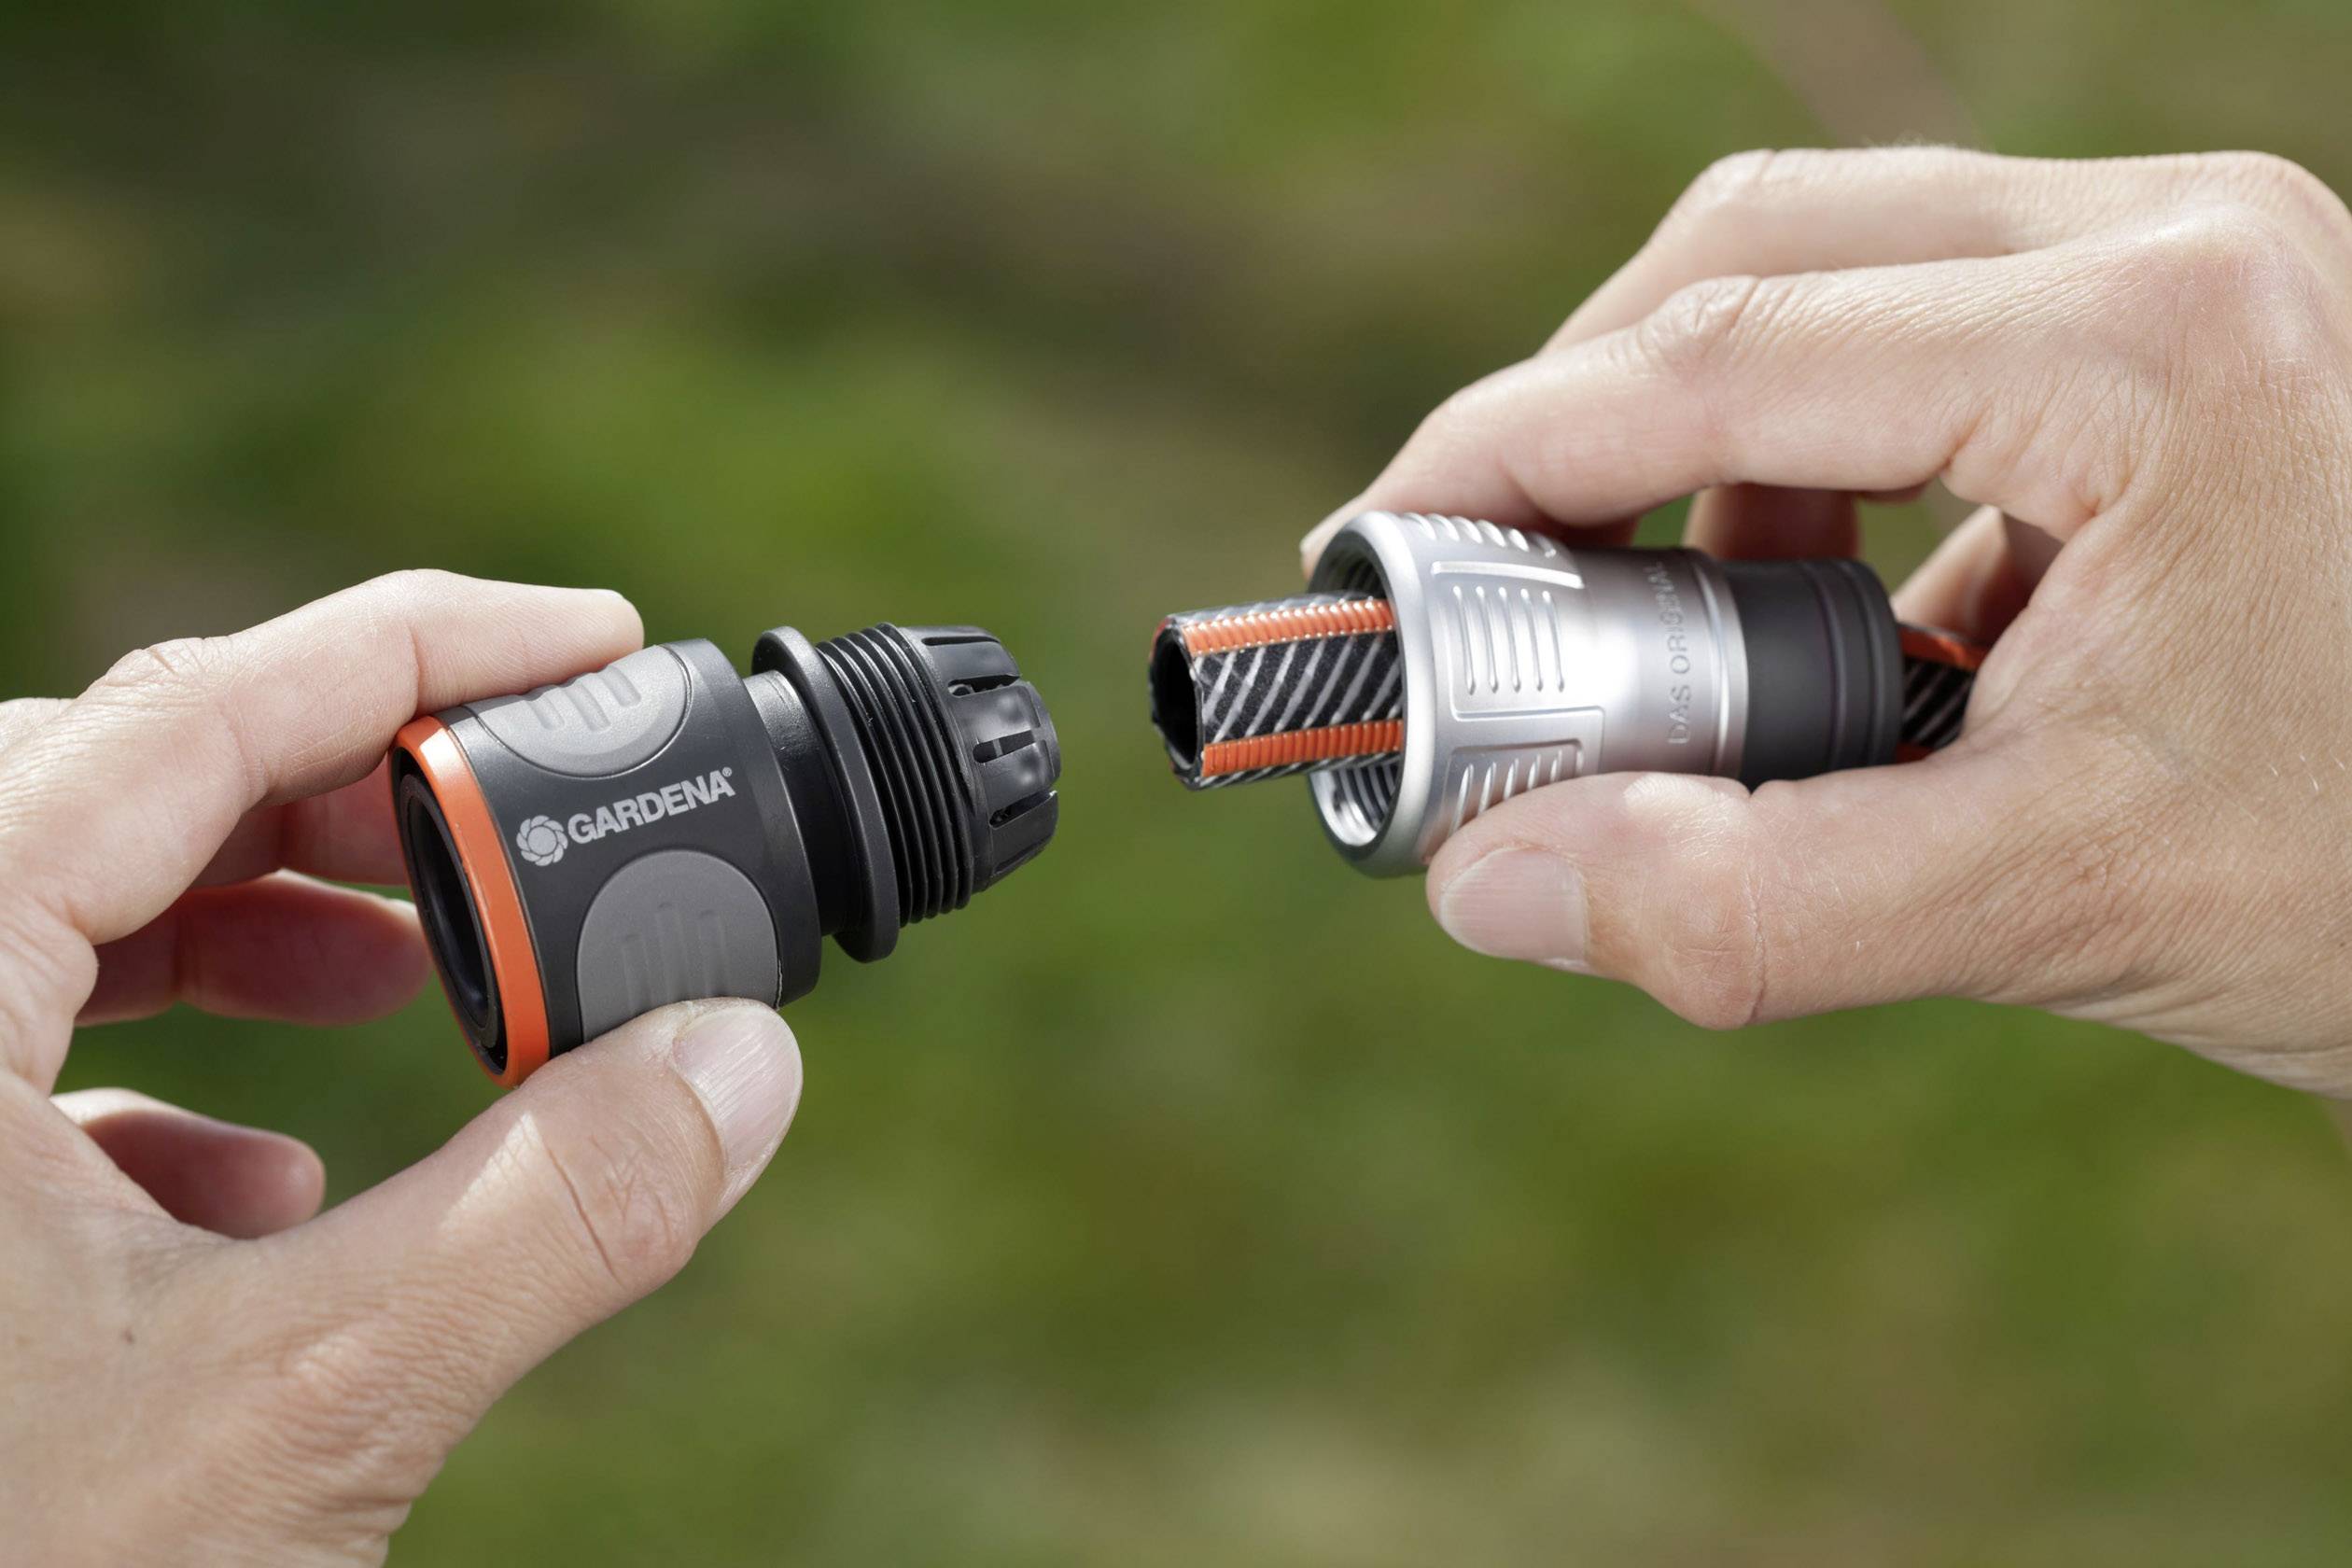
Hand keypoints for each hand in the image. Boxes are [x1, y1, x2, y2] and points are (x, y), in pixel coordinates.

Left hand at [0, 572, 802, 1564]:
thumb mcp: (312, 1405)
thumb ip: (558, 1211)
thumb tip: (747, 1062)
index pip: (190, 709)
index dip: (420, 645)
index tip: (592, 632)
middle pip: (113, 782)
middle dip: (344, 791)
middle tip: (522, 817)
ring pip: (51, 909)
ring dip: (252, 920)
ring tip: (412, 980)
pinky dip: (152, 1071)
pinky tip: (261, 1180)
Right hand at [1310, 148, 2351, 1094]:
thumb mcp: (2063, 903)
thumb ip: (1750, 906)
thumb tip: (1483, 881)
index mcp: (2151, 345)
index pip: (1723, 353)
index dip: (1503, 458)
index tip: (1377, 559)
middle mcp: (2173, 244)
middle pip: (1753, 251)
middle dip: (1582, 419)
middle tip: (1483, 581)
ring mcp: (2192, 265)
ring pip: (1826, 271)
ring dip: (1697, 447)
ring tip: (1666, 636)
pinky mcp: (2188, 323)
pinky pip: (1920, 332)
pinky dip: (1812, 469)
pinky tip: (1823, 621)